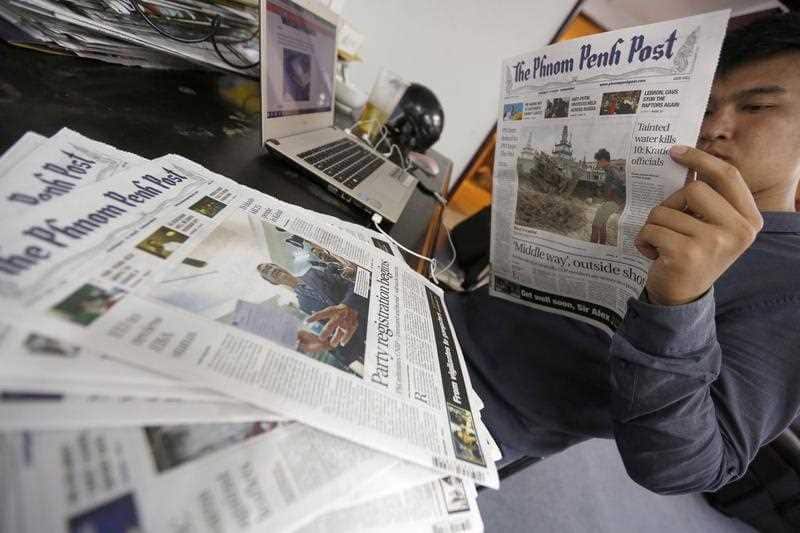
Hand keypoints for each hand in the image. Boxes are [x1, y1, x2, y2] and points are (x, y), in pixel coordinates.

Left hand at [296, 304, 358, 352]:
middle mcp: (339, 315)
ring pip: (341, 330)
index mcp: (331, 311)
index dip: (313, 318)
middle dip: (327, 331)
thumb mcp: (328, 311)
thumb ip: (318, 316)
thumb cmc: (336, 311)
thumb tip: (306, 322)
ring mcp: (346, 320)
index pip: (321, 314)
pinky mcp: (353, 325)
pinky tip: (342, 343)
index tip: (305, 322)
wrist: (351, 307)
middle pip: (332, 323)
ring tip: (332, 344)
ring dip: (337, 337)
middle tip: (321, 338)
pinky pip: (349, 332)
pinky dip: (346, 338)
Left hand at [635, 145, 762, 305]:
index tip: (675, 151)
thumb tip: (685, 157)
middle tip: (669, 224)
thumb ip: (709, 199)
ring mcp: (713, 243)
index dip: (700, 159)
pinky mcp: (686, 254)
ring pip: (665, 210)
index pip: (728, 176)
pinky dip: (644, 240)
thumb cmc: (694, 254)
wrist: (682, 297)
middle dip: (670, 203)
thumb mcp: (712, 226)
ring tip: (662, 243)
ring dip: (654, 225)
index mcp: (749, 219)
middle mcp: (738, 231)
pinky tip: (653, 254)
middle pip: (692, 189)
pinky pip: (651, 229)